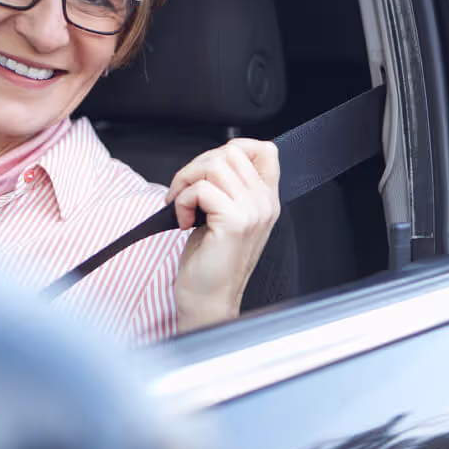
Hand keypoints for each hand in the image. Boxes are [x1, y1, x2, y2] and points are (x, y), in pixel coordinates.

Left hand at [167, 139, 280, 332]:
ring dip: (186, 181)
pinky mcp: (234, 222)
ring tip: (182, 205)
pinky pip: (200, 188)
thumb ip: (228, 188)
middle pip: (230, 152)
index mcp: (265, 200)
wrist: (208, 300)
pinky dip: (182, 200)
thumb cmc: (210, 262)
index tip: (206, 171)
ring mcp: (252, 212)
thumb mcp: (224, 217)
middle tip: (183, 192)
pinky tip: (183, 221)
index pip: (265, 149)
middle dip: (196, 166)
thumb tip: (209, 161)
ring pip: (214, 165)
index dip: (231, 148)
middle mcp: (264, 203)